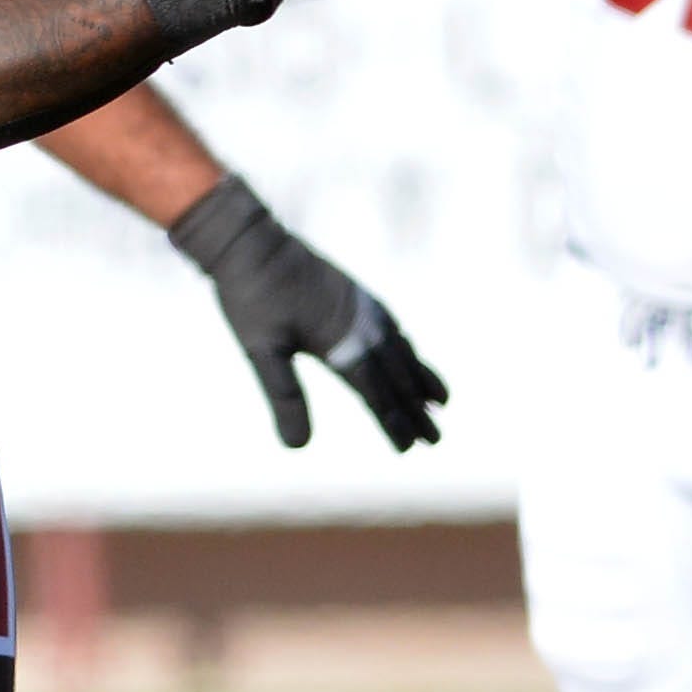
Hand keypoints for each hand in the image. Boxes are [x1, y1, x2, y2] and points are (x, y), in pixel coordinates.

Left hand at [167, 178, 448, 450]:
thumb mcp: (262, 351)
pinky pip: (392, 327)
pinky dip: (406, 348)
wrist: (251, 242)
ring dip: (420, 379)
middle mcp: (363, 325)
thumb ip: (285, 396)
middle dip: (416, 410)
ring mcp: (362, 306)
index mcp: (343, 343)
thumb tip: (297, 447)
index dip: (393, 424)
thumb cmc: (251, 297)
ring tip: (440, 402)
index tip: (410, 449)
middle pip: (398, 376)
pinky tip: (407, 352)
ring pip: (401, 351)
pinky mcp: (355, 294)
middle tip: (435, 440)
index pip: (377, 395)